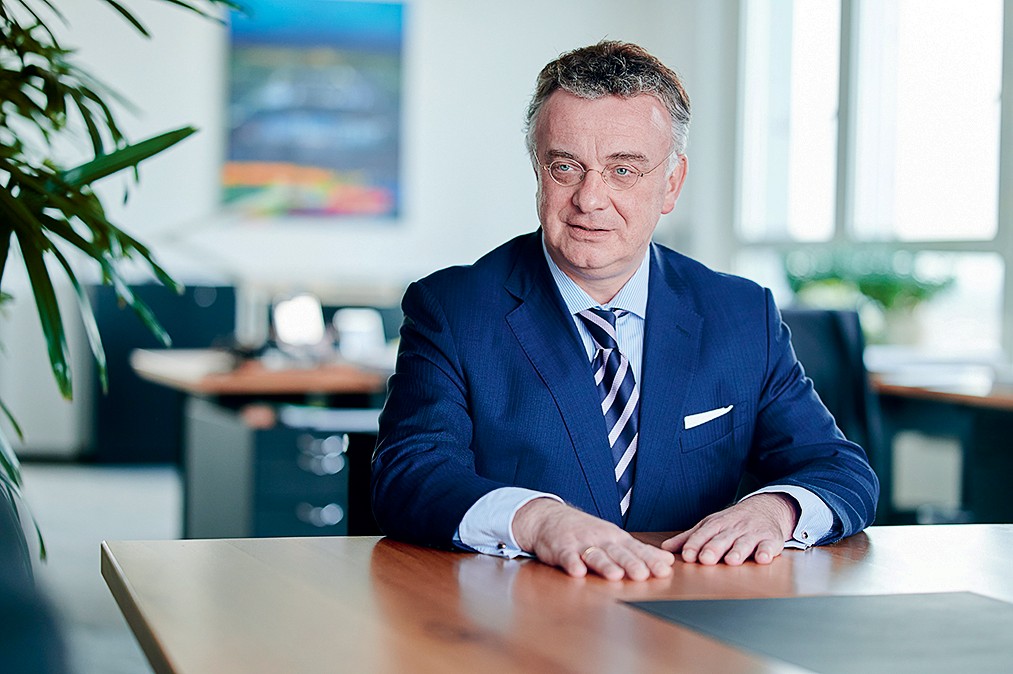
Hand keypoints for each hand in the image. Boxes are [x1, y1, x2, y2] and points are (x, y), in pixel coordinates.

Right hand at [512, 498, 674, 580]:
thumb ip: (639, 551)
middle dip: (630, 563)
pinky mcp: (561, 549)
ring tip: (615, 575)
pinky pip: (567, 557)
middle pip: (617, 553)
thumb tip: (668, 561)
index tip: (663, 570)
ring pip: (595, 555)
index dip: (649, 560)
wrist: (550, 518)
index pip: (636, 549)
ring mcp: (580, 543)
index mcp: (615, 538)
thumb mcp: (614, 538)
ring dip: (605, 565)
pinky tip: (578, 572)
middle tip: (642, 574)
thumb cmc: (586, 531)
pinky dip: (572, 564)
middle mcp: (601, 539)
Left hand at [661, 493, 799, 565]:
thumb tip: (664, 549)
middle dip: (714, 548)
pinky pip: (768, 546)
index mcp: (716, 525)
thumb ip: (689, 538)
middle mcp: (734, 528)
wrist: (765, 508)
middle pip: (722, 538)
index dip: (695, 544)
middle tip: (706, 559)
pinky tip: (762, 558)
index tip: (687, 555)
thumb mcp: (709, 525)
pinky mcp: (770, 540)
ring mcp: (753, 533)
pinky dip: (766, 552)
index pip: (703, 534)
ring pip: (744, 543)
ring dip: (738, 551)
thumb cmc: (732, 522)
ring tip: (732, 560)